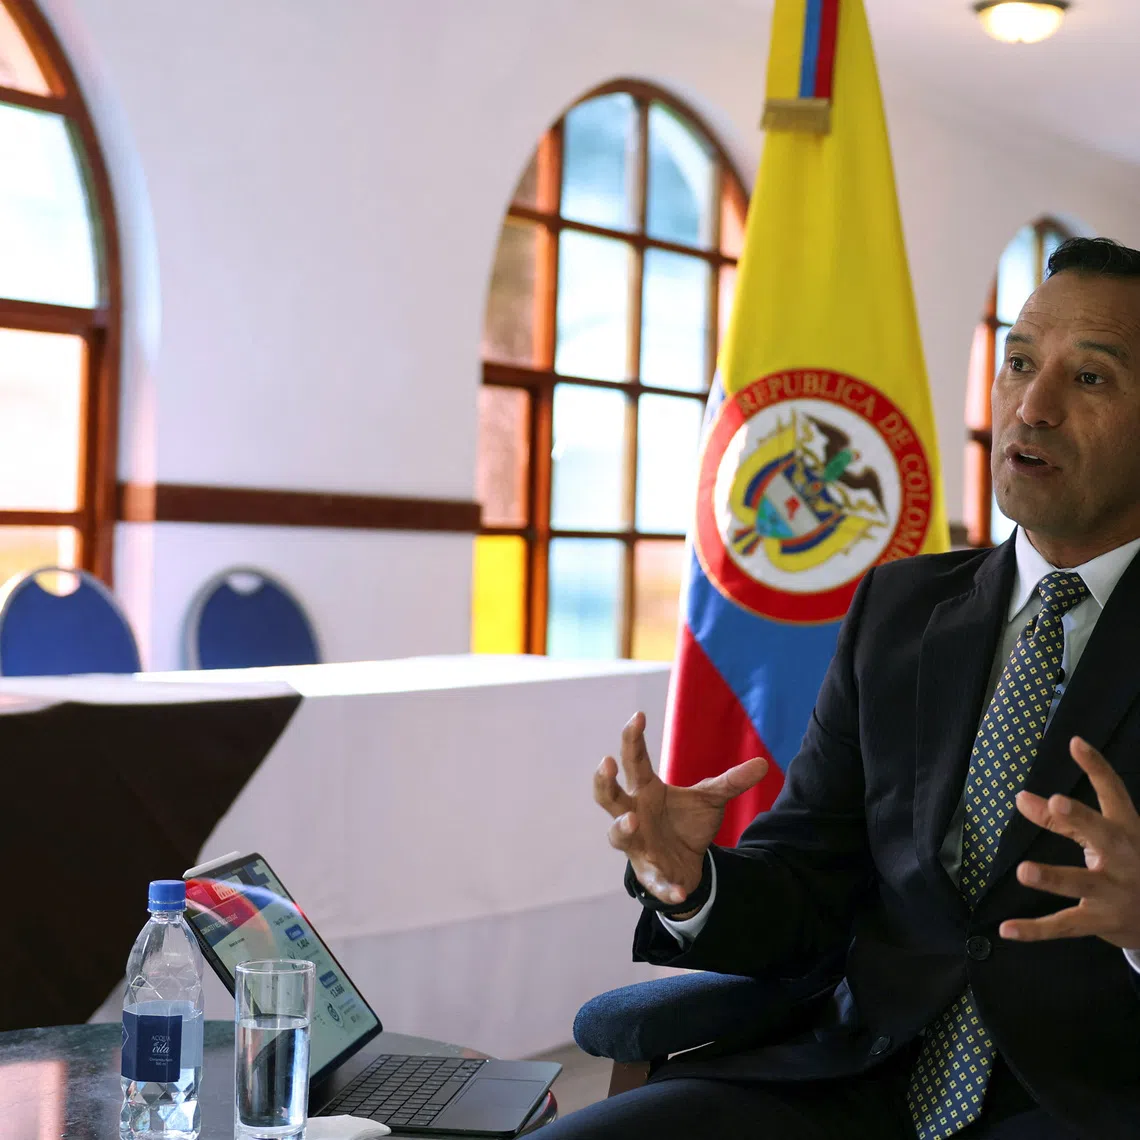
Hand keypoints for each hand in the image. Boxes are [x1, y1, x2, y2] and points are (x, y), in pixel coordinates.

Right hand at [593, 711, 767, 905]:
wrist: (688, 865)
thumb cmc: (687, 824)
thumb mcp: (711, 800)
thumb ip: (731, 782)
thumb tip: (764, 764)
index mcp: (646, 790)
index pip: (634, 760)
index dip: (632, 738)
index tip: (638, 715)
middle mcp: (633, 814)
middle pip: (607, 795)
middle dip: (604, 781)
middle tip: (607, 763)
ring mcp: (637, 844)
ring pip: (617, 835)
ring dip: (621, 828)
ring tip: (632, 821)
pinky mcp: (650, 873)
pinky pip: (653, 881)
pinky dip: (664, 887)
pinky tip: (679, 892)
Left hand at [1001, 736, 1139, 949]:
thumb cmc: (1128, 865)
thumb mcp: (1103, 837)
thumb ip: (1060, 819)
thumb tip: (1019, 797)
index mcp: (1127, 830)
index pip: (1114, 792)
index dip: (1096, 767)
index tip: (1075, 743)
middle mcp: (1124, 858)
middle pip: (1102, 834)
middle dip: (1081, 820)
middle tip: (1057, 803)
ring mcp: (1113, 892)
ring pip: (1081, 883)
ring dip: (1053, 878)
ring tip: (1024, 872)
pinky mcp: (1100, 921)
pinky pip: (1063, 926)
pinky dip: (1034, 930)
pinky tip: (1006, 929)